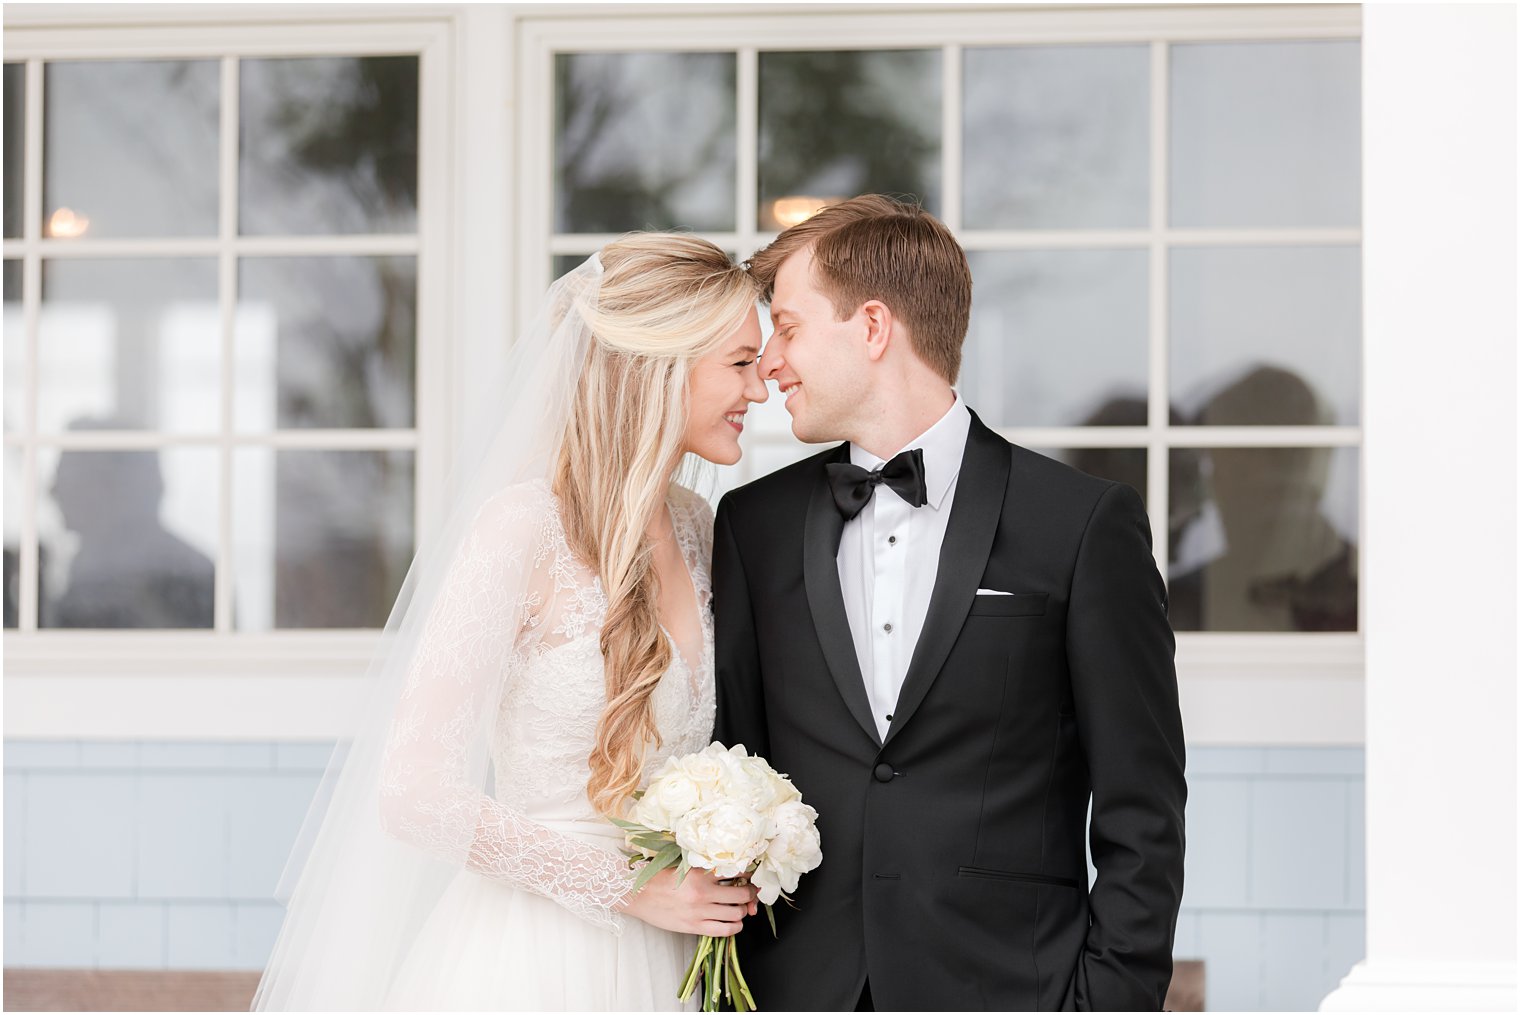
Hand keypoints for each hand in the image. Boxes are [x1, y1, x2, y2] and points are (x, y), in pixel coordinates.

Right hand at [617, 867, 758, 936]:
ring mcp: (699, 912)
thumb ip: (705, 867)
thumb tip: (730, 870)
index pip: (736, 870)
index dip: (750, 872)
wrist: (637, 894)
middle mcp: (703, 892)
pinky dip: (735, 927)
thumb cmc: (658, 878)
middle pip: (742, 894)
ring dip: (744, 910)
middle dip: (751, 893)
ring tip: (742, 907)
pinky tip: (734, 922)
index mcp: (700, 872)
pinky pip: (725, 930)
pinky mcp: (694, 927)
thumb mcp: (683, 866)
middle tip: (752, 891)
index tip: (752, 873)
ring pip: (737, 913)